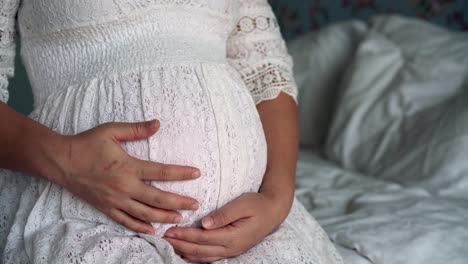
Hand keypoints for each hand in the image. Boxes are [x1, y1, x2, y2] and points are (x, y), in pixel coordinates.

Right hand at [51, 120, 199, 233]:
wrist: (61, 161)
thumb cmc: (87, 144)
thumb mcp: (112, 131)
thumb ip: (136, 129)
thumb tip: (158, 124)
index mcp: (128, 167)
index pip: (161, 171)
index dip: (181, 173)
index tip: (197, 173)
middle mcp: (124, 186)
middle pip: (157, 198)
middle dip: (179, 202)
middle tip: (195, 204)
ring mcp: (115, 200)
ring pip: (144, 213)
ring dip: (164, 217)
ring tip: (180, 218)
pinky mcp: (106, 207)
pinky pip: (126, 221)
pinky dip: (140, 226)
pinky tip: (153, 230)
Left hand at [163, 192, 290, 262]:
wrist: (274, 210)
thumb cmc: (258, 204)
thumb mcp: (242, 204)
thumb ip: (224, 214)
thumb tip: (205, 223)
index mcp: (233, 237)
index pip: (203, 238)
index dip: (184, 235)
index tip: (169, 230)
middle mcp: (231, 248)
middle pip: (200, 251)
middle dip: (180, 245)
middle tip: (162, 239)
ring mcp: (232, 251)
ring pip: (203, 257)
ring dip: (185, 252)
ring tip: (169, 245)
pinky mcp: (231, 249)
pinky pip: (209, 257)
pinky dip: (195, 256)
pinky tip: (185, 252)